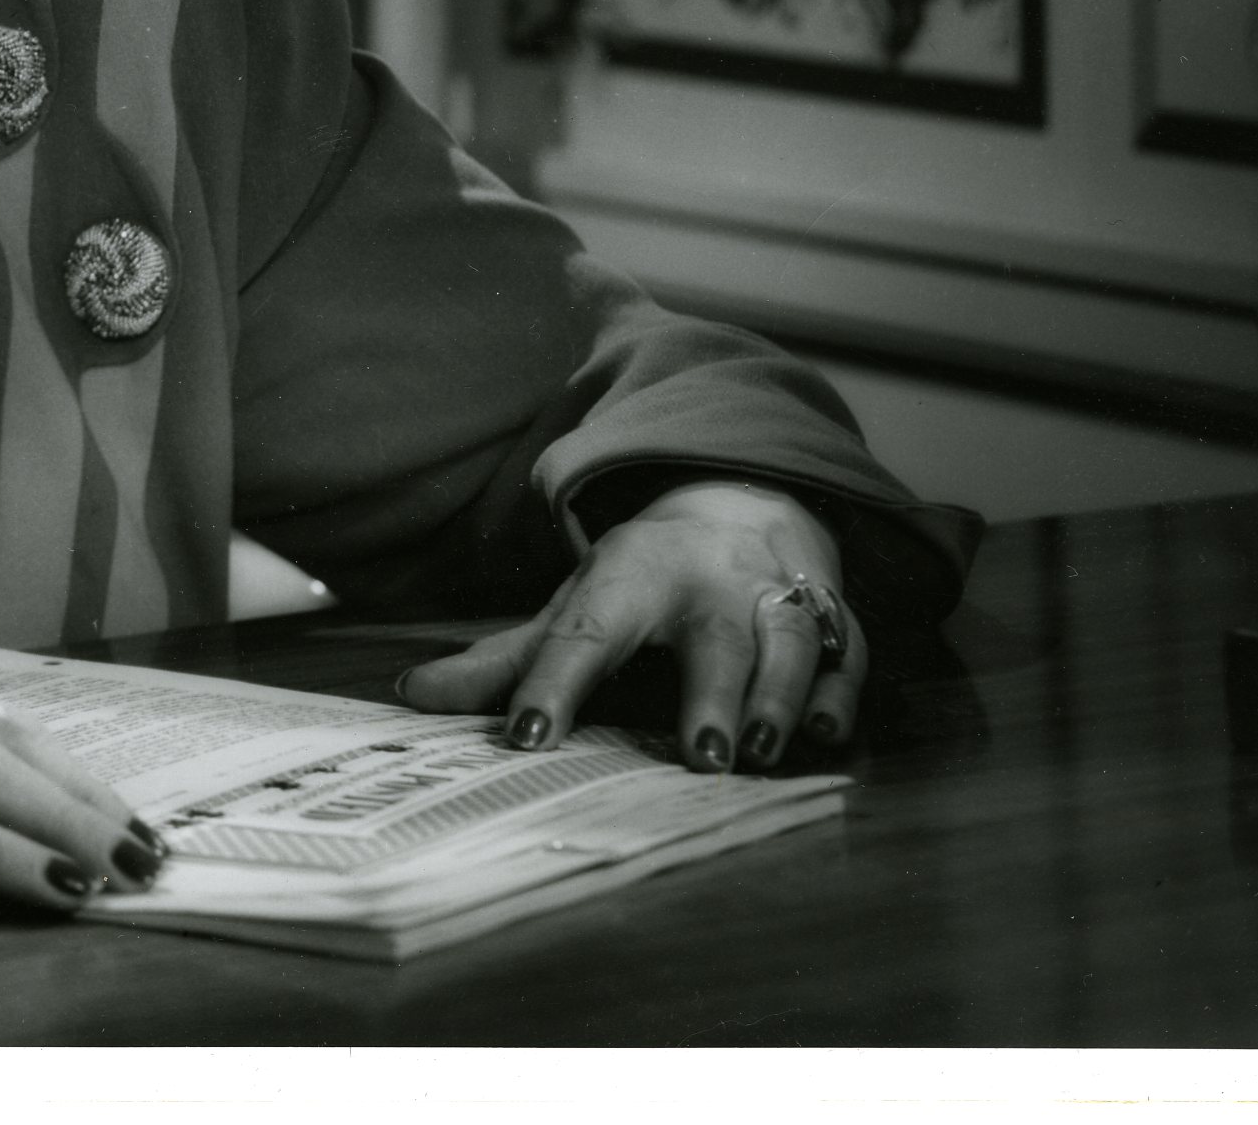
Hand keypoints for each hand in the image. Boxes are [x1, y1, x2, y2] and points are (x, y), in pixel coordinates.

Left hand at [392, 480, 865, 771]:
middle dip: (712, 692)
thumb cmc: (640, 581)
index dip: (553, 683)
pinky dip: (842, 692)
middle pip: (714, 633)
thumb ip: (499, 662)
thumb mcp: (569, 607)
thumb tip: (408, 696)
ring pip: (790, 638)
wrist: (737, 501)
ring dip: (781, 694)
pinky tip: (829, 732)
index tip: (526, 736)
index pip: (585, 631)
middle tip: (701, 756)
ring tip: (760, 750)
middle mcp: (707, 580)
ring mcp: (775, 594)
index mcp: (628, 576)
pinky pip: (849, 651)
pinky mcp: (832, 615)